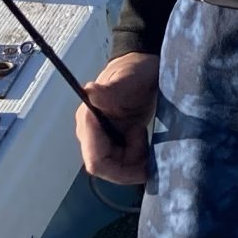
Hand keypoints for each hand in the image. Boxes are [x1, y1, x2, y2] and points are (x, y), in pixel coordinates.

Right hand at [75, 50, 161, 184]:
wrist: (143, 68)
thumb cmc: (136, 70)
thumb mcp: (129, 78)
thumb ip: (111, 89)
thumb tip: (90, 91)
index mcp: (89, 120)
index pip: (96, 160)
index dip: (119, 166)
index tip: (143, 151)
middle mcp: (90, 134)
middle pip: (107, 169)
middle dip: (131, 166)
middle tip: (148, 141)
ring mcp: (101, 140)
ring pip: (116, 170)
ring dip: (136, 163)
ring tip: (146, 136)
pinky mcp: (113, 143)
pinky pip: (123, 165)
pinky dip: (138, 161)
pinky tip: (147, 144)